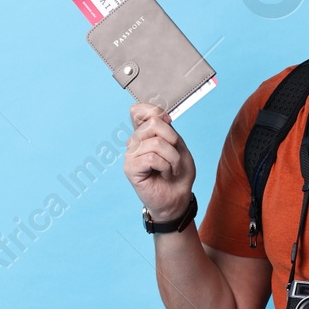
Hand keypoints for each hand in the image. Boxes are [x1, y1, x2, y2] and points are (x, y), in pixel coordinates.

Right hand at [124, 102, 195, 222]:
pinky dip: (166, 167)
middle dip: (173, 141)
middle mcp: (134, 142)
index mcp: (145, 133)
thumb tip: (158, 117)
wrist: (178, 198)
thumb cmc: (178, 173)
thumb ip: (167, 129)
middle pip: (153, 123)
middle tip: (174, 158)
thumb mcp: (178, 145)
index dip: (155, 111)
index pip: (139, 110)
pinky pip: (152, 158)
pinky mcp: (130, 168)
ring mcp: (130, 154)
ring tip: (171, 169)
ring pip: (156, 143)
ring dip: (172, 158)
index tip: (168, 123)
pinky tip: (164, 175)